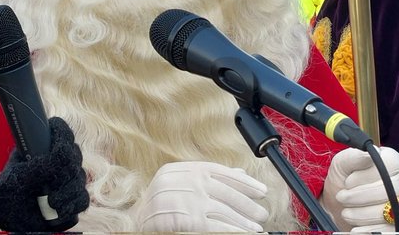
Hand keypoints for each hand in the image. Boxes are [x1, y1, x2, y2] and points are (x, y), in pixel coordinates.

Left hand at [0, 118, 88, 231]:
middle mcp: (56, 160)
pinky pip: (83, 198)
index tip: (58, 147)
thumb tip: (60, 156)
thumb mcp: (18, 177)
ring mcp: (66, 179)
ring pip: (80, 177)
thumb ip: (39, 166)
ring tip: (51, 202)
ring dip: (68, 191)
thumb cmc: (7, 194)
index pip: (59, 129)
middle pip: (74, 154)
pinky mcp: (71, 199)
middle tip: (50, 183)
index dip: (62, 134)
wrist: (6, 220)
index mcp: (40, 147)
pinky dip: (73, 204)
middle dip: (64, 170)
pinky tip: (59, 210)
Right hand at [134, 161, 267, 231]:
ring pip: (223, 210)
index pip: (220, 173)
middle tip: (262, 212)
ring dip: (243, 221)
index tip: (260, 191)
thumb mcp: (182, 185)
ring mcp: (184, 199)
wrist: (136, 222)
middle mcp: (184, 181)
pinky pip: (216, 226)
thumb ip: (209, 178)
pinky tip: (243, 234)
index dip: (244, 183)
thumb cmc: (162, 204)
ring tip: (256, 228)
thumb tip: (240, 174)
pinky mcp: (186, 219)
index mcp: (183, 169)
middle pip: (225, 191)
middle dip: (247, 204)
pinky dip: (232, 230)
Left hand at [320, 146, 398, 231]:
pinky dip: (368, 231)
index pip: (388, 166)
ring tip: (346, 212)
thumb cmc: (345, 180)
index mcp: (392, 162)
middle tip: (342, 197)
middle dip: (360, 197)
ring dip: (361, 215)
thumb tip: (369, 154)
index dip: (366, 176)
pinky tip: (355, 229)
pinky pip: (389, 231)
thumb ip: (354, 157)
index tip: (348, 181)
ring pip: (389, 213)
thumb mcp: (343, 164)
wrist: (341, 205)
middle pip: (390, 191)